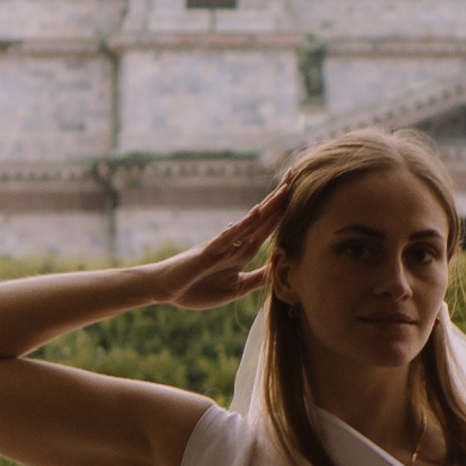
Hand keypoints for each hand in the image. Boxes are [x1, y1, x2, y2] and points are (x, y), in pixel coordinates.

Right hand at [149, 186, 286, 311]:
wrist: (166, 290)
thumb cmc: (196, 289)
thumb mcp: (236, 288)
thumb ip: (257, 279)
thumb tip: (280, 271)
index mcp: (241, 252)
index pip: (267, 229)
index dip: (283, 213)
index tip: (299, 194)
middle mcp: (234, 244)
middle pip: (262, 218)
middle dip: (280, 199)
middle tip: (297, 175)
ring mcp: (222, 245)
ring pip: (250, 222)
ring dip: (268, 206)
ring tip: (284, 188)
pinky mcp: (208, 252)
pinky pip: (228, 236)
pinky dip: (243, 226)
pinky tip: (256, 213)